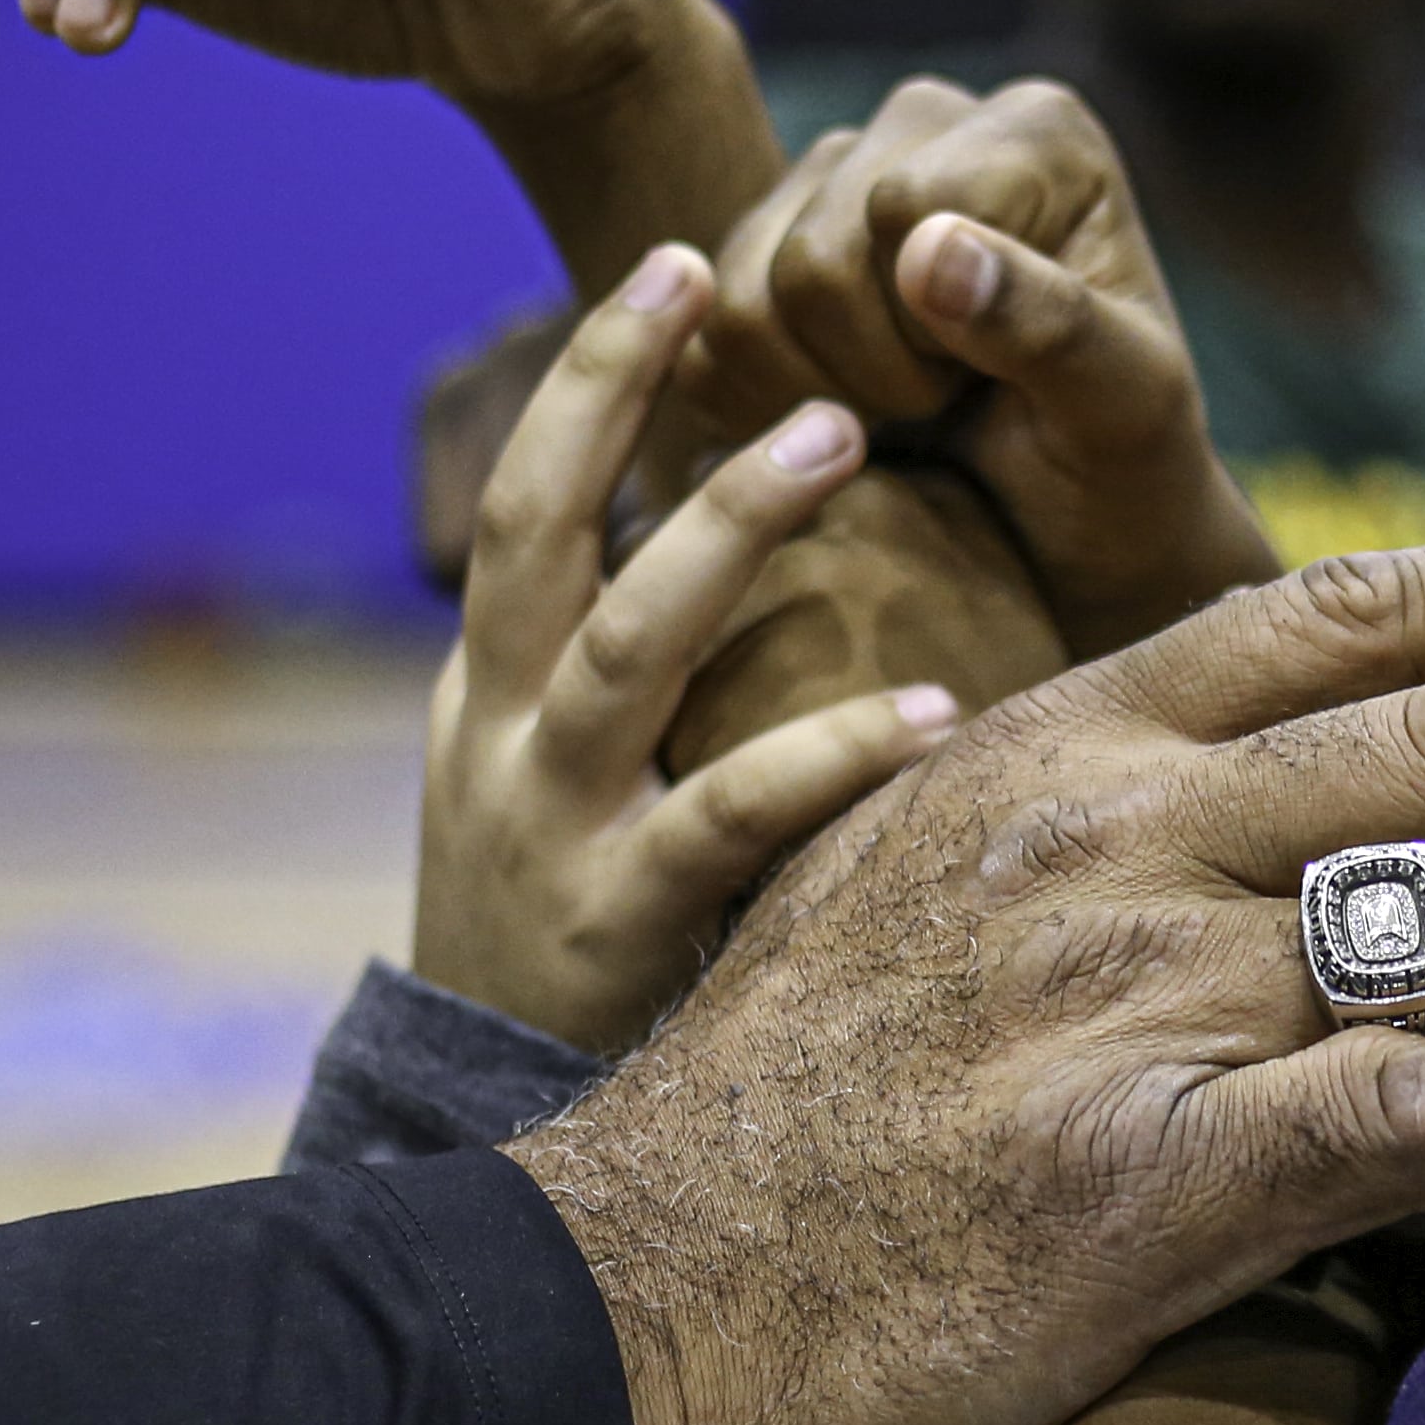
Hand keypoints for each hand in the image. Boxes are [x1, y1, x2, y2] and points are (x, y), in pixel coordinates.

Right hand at [414, 246, 962, 1059]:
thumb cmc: (577, 957)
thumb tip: (750, 542)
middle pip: (535, 525)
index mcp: (486, 694)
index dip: (590, 375)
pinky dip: (830, 750)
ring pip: (627, 640)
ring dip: (729, 528)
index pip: (525, 499)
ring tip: (840, 433)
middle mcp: (497, 737)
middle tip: (732, 290)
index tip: (675, 264)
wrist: (486, 1160)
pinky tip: (939, 709)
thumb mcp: (564, 799)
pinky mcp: (613, 923)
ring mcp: (547, 826)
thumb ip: (638, 687)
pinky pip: (728, 813)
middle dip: (609, 395)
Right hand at [507, 506, 1424, 1424]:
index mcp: (1062, 747)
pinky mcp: (1139, 1180)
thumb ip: (1093, 828)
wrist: (605, 1323)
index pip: (1360, 606)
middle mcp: (1107, 835)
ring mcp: (1125, 998)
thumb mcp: (917, 900)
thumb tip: (1262, 794)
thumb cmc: (782, 1135)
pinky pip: (1422, 1115)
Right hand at [683, 78, 1279, 654]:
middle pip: (812, 258)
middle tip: (954, 405)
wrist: (1078, 518)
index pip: (897, 210)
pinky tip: (846, 418)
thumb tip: (926, 246)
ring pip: (738, 298)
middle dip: (879, 373)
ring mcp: (834, 176)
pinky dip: (762, 407)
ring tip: (912, 410)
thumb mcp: (1123, 405)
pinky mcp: (765, 243)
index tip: (1003, 375)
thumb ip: (1047, 321)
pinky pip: (700, 332)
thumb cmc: (1124, 459)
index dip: (931, 326)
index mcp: (1035, 130)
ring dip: (821, 395)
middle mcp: (926, 123)